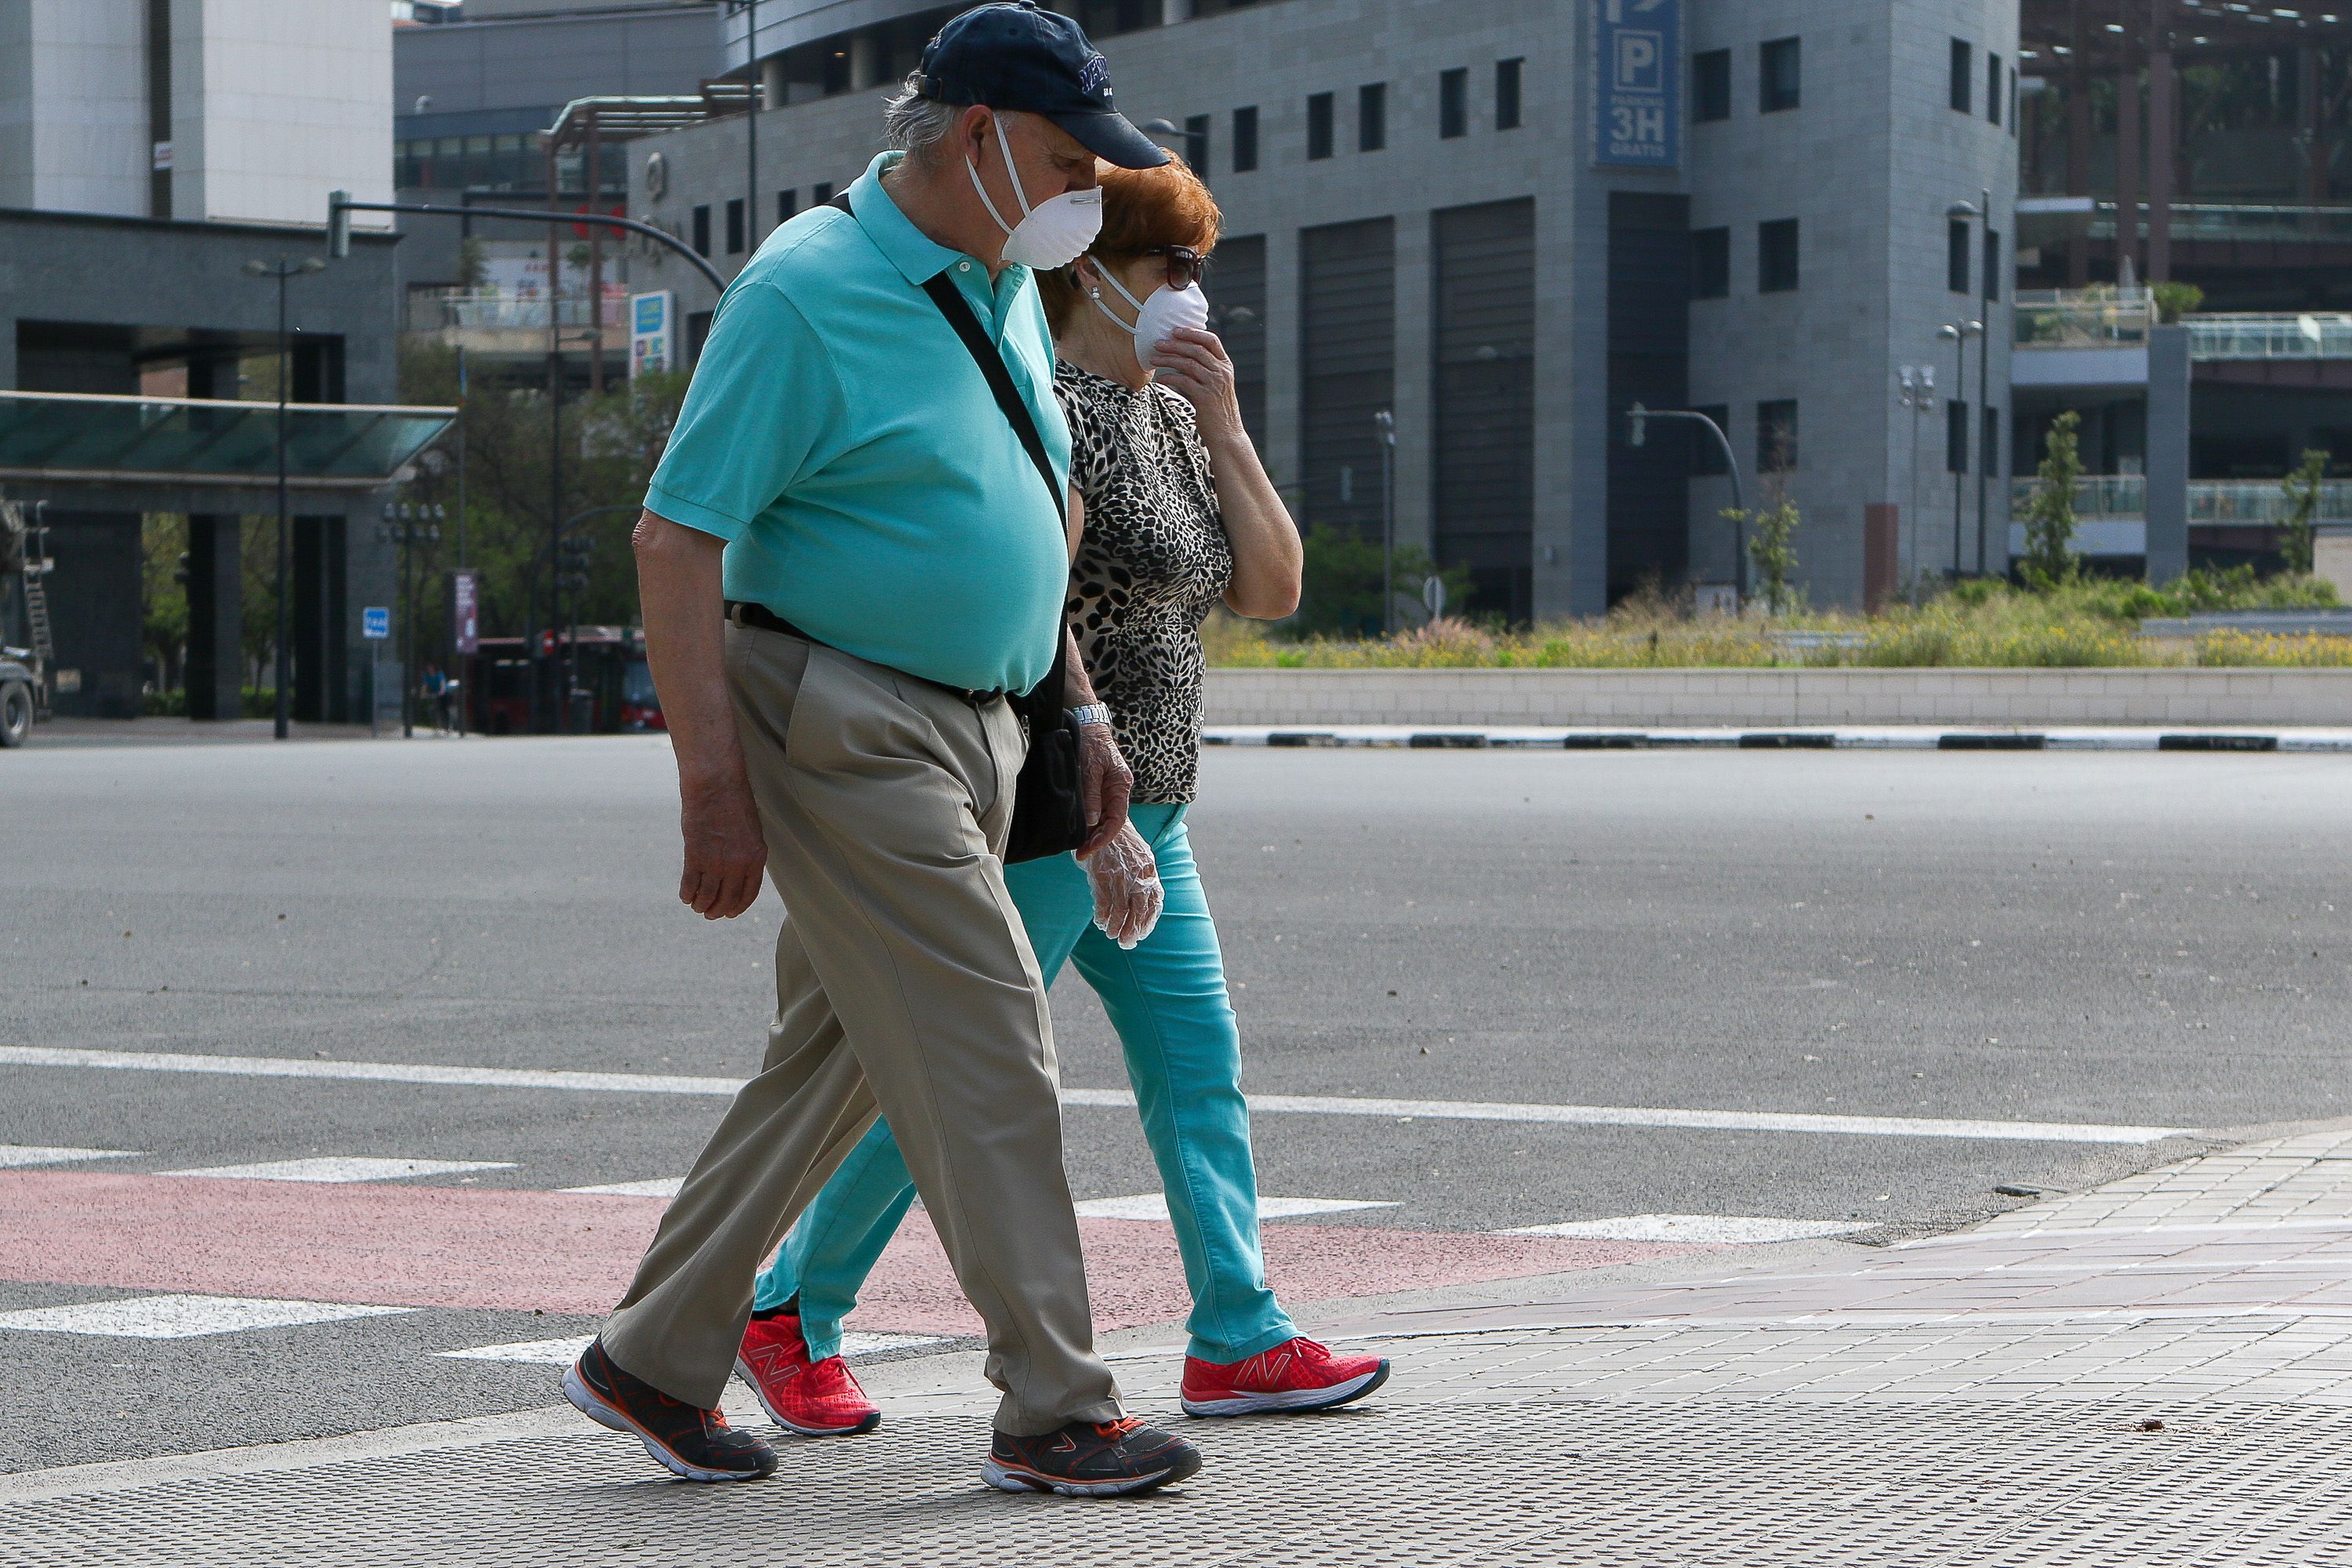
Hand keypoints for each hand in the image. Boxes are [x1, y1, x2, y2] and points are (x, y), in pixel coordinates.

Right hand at [678, 768, 766, 919]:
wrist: (716, 783)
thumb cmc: (734, 801)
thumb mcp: (751, 830)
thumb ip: (746, 852)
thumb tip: (737, 872)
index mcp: (756, 857)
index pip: (749, 893)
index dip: (738, 907)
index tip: (730, 913)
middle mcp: (738, 863)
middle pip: (728, 899)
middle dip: (718, 910)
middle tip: (710, 914)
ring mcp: (716, 861)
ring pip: (708, 896)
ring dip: (701, 905)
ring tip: (697, 907)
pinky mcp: (695, 855)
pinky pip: (690, 884)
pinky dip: (687, 894)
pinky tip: (686, 896)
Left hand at [1075, 719, 1131, 858]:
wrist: (1087, 723)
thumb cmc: (1091, 742)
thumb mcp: (1090, 768)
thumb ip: (1092, 795)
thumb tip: (1092, 821)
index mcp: (1121, 786)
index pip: (1117, 820)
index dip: (1104, 838)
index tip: (1088, 849)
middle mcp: (1117, 790)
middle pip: (1110, 822)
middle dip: (1096, 839)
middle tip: (1079, 853)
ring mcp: (1107, 789)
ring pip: (1102, 817)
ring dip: (1091, 832)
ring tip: (1076, 845)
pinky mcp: (1097, 787)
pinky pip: (1095, 809)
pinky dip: (1087, 820)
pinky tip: (1077, 828)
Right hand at [1081, 822, 1162, 948]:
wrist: (1104, 821)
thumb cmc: (1123, 842)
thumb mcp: (1141, 857)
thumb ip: (1145, 877)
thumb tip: (1147, 901)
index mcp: (1149, 870)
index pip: (1154, 902)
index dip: (1149, 921)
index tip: (1142, 933)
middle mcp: (1137, 875)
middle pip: (1138, 910)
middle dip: (1132, 930)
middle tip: (1126, 943)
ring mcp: (1119, 875)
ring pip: (1120, 910)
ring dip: (1116, 927)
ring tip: (1112, 935)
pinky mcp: (1101, 875)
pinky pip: (1103, 902)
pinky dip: (1102, 915)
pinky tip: (1101, 922)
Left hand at [1148, 327, 1242, 439]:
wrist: (1227, 435)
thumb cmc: (1218, 411)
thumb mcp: (1217, 386)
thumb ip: (1206, 370)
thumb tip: (1184, 357)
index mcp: (1226, 366)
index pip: (1211, 340)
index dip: (1193, 333)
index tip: (1176, 331)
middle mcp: (1222, 372)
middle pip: (1196, 349)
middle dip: (1175, 344)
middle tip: (1158, 344)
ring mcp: (1214, 384)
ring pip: (1188, 363)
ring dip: (1168, 359)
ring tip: (1153, 359)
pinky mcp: (1204, 397)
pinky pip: (1182, 381)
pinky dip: (1169, 378)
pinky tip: (1160, 379)